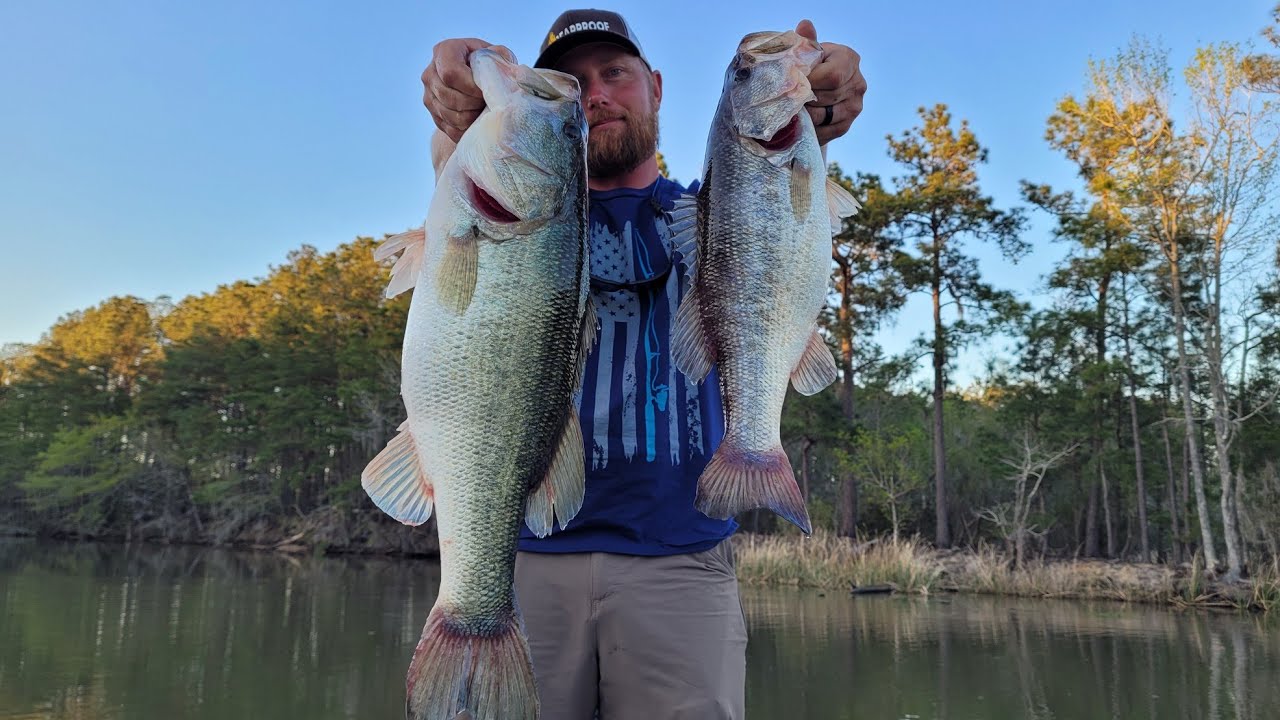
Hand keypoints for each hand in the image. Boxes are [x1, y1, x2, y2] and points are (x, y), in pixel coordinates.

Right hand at [422, 38, 516, 142]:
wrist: (480, 85)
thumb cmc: (490, 67)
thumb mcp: (497, 55)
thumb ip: (499, 54)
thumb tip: (498, 57)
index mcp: (445, 51)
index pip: (450, 73)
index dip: (470, 86)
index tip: (486, 91)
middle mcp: (430, 72)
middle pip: (447, 95)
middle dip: (472, 103)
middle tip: (488, 103)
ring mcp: (429, 95)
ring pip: (448, 114)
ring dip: (471, 117)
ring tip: (485, 111)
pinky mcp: (434, 114)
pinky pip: (449, 128)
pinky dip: (467, 129)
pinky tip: (479, 122)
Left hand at [795, 20, 865, 144]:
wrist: (820, 88)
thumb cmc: (812, 65)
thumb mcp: (810, 52)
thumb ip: (807, 42)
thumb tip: (804, 25)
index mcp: (849, 59)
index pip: (832, 76)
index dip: (809, 81)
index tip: (792, 82)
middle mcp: (858, 84)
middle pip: (826, 96)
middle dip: (803, 97)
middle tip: (785, 98)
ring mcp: (854, 107)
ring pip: (823, 115)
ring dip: (803, 114)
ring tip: (789, 109)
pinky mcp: (846, 126)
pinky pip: (824, 131)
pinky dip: (808, 128)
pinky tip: (798, 121)